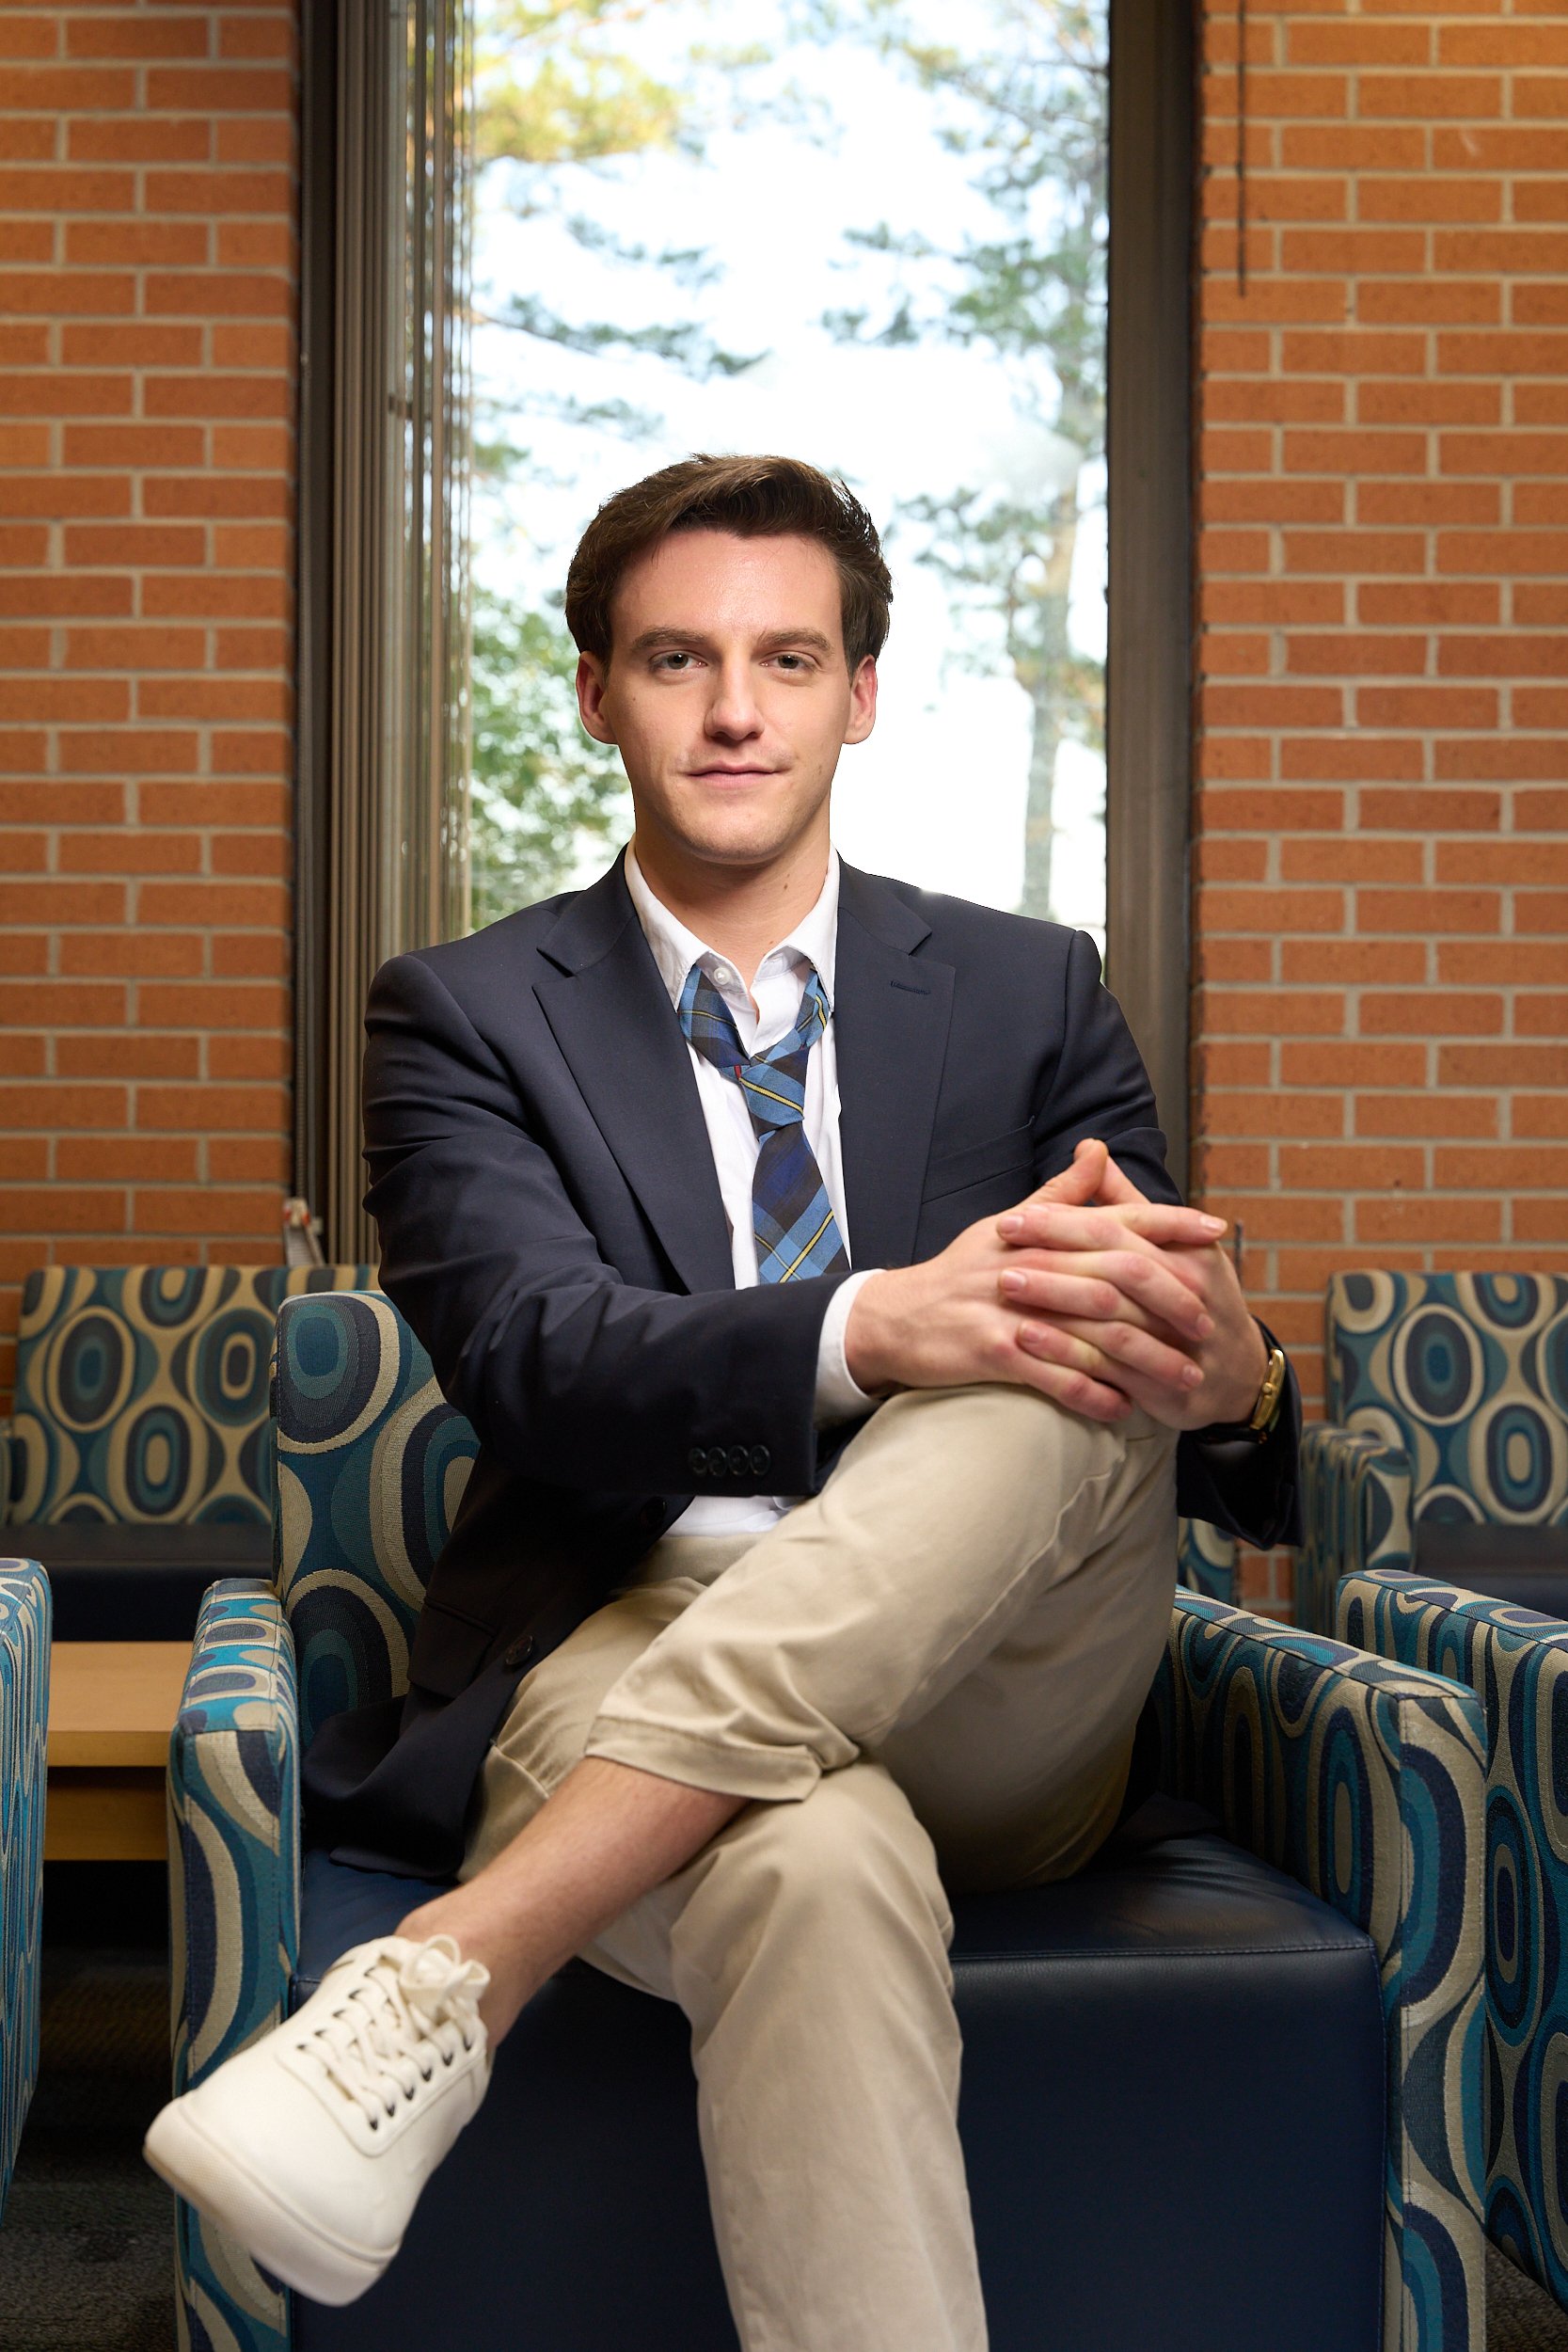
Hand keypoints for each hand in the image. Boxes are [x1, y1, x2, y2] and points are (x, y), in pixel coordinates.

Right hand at [843, 1146, 1228, 1424]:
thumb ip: (1061, 1194)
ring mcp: (1012, 1309)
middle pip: (1116, 1278)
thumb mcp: (1007, 1224)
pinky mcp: (992, 1350)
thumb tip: (1099, 1149)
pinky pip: (1054, 1376)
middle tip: (1211, 1326)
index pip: (1116, 1219)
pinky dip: (1092, 1393)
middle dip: (1170, 1301)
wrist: (895, 1317)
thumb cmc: (959, 1272)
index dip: (1168, 1223)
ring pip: (1094, 1333)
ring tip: (1184, 1380)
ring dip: (1144, 1360)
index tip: (1216, 1230)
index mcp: (1040, 1232)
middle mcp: (1031, 1264)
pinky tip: (1122, 1409)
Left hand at [993, 1140, 1268, 1430]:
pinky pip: (1104, 1364)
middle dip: (1054, 1248)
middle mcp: (1185, 1293)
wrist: (1236, 1379)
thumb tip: (1090, 1149)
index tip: (1015, 1216)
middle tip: (1001, 1238)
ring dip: (1053, 1296)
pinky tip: (1025, 1338)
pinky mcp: (1156, 1383)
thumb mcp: (1172, 1247)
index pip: (1118, 1228)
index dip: (1065, 1220)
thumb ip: (1126, 1203)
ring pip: (1107, 1314)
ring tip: (1004, 1282)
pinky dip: (1062, 1350)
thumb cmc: (1195, 1301)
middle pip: (1113, 1264)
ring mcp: (1174, 1339)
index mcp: (1187, 1254)